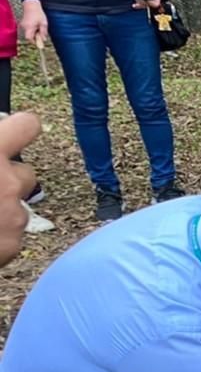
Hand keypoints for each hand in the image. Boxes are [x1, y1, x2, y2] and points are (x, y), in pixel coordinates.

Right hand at [0, 114, 42, 267]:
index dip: (19, 129)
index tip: (12, 134)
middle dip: (8, 179)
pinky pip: (12, 234)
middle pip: (26, 173)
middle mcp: (8, 181)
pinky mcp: (13, 245)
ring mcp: (13, 215)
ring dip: (1, 209)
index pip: (27, 126)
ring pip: (18, 206)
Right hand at [21, 0, 47, 45]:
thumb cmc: (38, 14)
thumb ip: (43, 32)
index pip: (29, 39)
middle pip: (29, 36)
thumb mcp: (44, 23)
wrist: (31, 5)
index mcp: (29, 27)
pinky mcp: (23, 23)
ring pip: (29, 33)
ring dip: (34, 32)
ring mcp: (23, 25)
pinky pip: (28, 29)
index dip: (34, 41)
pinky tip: (36, 24)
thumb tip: (44, 40)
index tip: (40, 41)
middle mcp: (24, 27)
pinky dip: (32, 29)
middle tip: (41, 32)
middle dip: (35, 37)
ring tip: (39, 26)